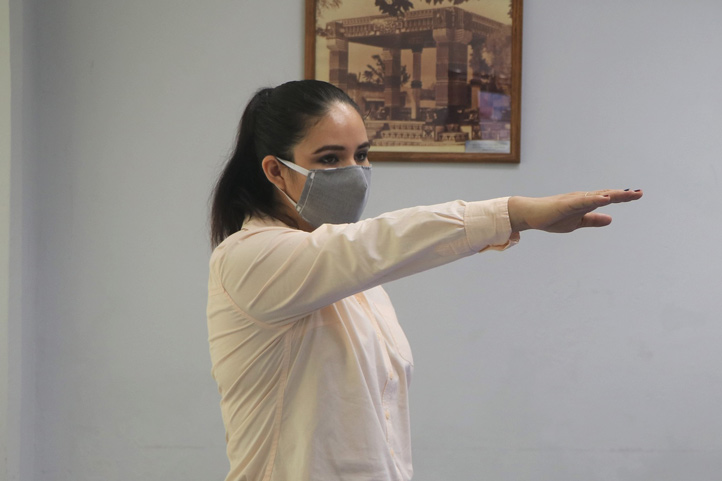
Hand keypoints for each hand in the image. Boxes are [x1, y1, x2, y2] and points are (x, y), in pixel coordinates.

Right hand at [508, 190, 642, 232]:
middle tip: (639, 193)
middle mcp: (582, 198)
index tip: (638, 195)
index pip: (608, 199)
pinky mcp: (566, 204)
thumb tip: (611, 219)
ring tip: (627, 194)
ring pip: (596, 196)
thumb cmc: (551, 217)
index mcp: (586, 203)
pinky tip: (605, 199)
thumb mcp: (577, 222)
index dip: (623, 197)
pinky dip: (594, 199)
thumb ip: (593, 220)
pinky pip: (582, 201)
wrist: (530, 215)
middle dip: (623, 195)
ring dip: (612, 195)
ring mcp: (574, 200)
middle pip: (606, 195)